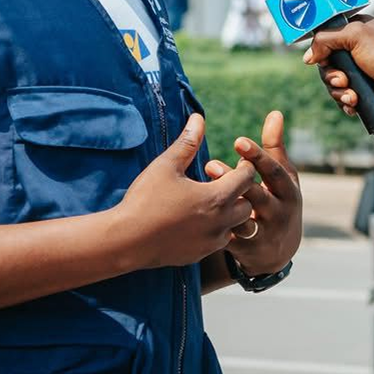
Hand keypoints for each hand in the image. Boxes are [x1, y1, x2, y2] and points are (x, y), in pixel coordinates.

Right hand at [113, 114, 256, 270]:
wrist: (125, 241)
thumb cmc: (145, 200)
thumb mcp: (166, 165)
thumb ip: (187, 142)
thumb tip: (198, 118)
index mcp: (216, 198)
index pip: (248, 178)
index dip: (245, 167)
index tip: (237, 163)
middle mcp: (220, 222)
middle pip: (248, 205)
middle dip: (241, 193)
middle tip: (223, 183)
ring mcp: (211, 242)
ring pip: (236, 227)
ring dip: (229, 214)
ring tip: (210, 203)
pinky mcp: (199, 255)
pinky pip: (219, 242)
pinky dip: (215, 231)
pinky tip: (196, 222)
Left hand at [205, 111, 301, 275]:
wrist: (278, 251)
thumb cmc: (278, 200)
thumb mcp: (281, 176)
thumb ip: (274, 147)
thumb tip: (275, 112)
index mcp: (288, 190)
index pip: (274, 171)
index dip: (257, 156)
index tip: (238, 141)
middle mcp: (279, 212)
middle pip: (258, 196)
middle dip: (235, 181)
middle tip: (209, 164)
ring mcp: (264, 233)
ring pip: (243, 220)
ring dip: (221, 207)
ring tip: (198, 192)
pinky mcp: (247, 250)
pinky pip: (229, 239)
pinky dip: (213, 227)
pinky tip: (193, 217)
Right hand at [303, 15, 373, 114]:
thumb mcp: (355, 36)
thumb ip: (326, 39)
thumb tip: (307, 57)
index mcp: (352, 31)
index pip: (325, 41)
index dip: (321, 53)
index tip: (324, 60)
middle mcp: (353, 50)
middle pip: (325, 65)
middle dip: (332, 77)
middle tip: (343, 80)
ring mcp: (356, 71)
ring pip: (332, 83)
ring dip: (339, 92)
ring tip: (352, 96)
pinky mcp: (360, 88)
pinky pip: (341, 96)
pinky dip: (345, 101)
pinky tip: (353, 103)